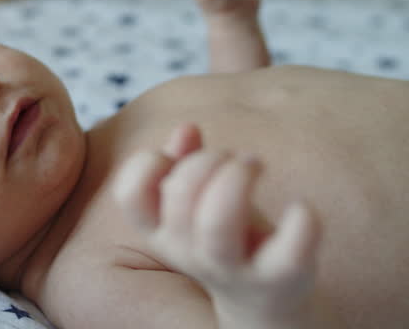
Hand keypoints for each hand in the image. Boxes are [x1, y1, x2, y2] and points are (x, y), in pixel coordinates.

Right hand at [112, 123, 321, 320]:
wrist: (261, 302)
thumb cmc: (225, 238)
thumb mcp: (195, 203)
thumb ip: (183, 163)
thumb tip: (187, 129)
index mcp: (161, 232)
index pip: (130, 196)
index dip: (147, 163)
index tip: (176, 157)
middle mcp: (188, 252)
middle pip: (181, 195)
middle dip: (208, 160)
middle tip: (234, 157)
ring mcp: (232, 268)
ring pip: (218, 223)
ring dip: (238, 178)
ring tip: (255, 165)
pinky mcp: (279, 277)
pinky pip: (287, 253)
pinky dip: (299, 224)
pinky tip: (302, 207)